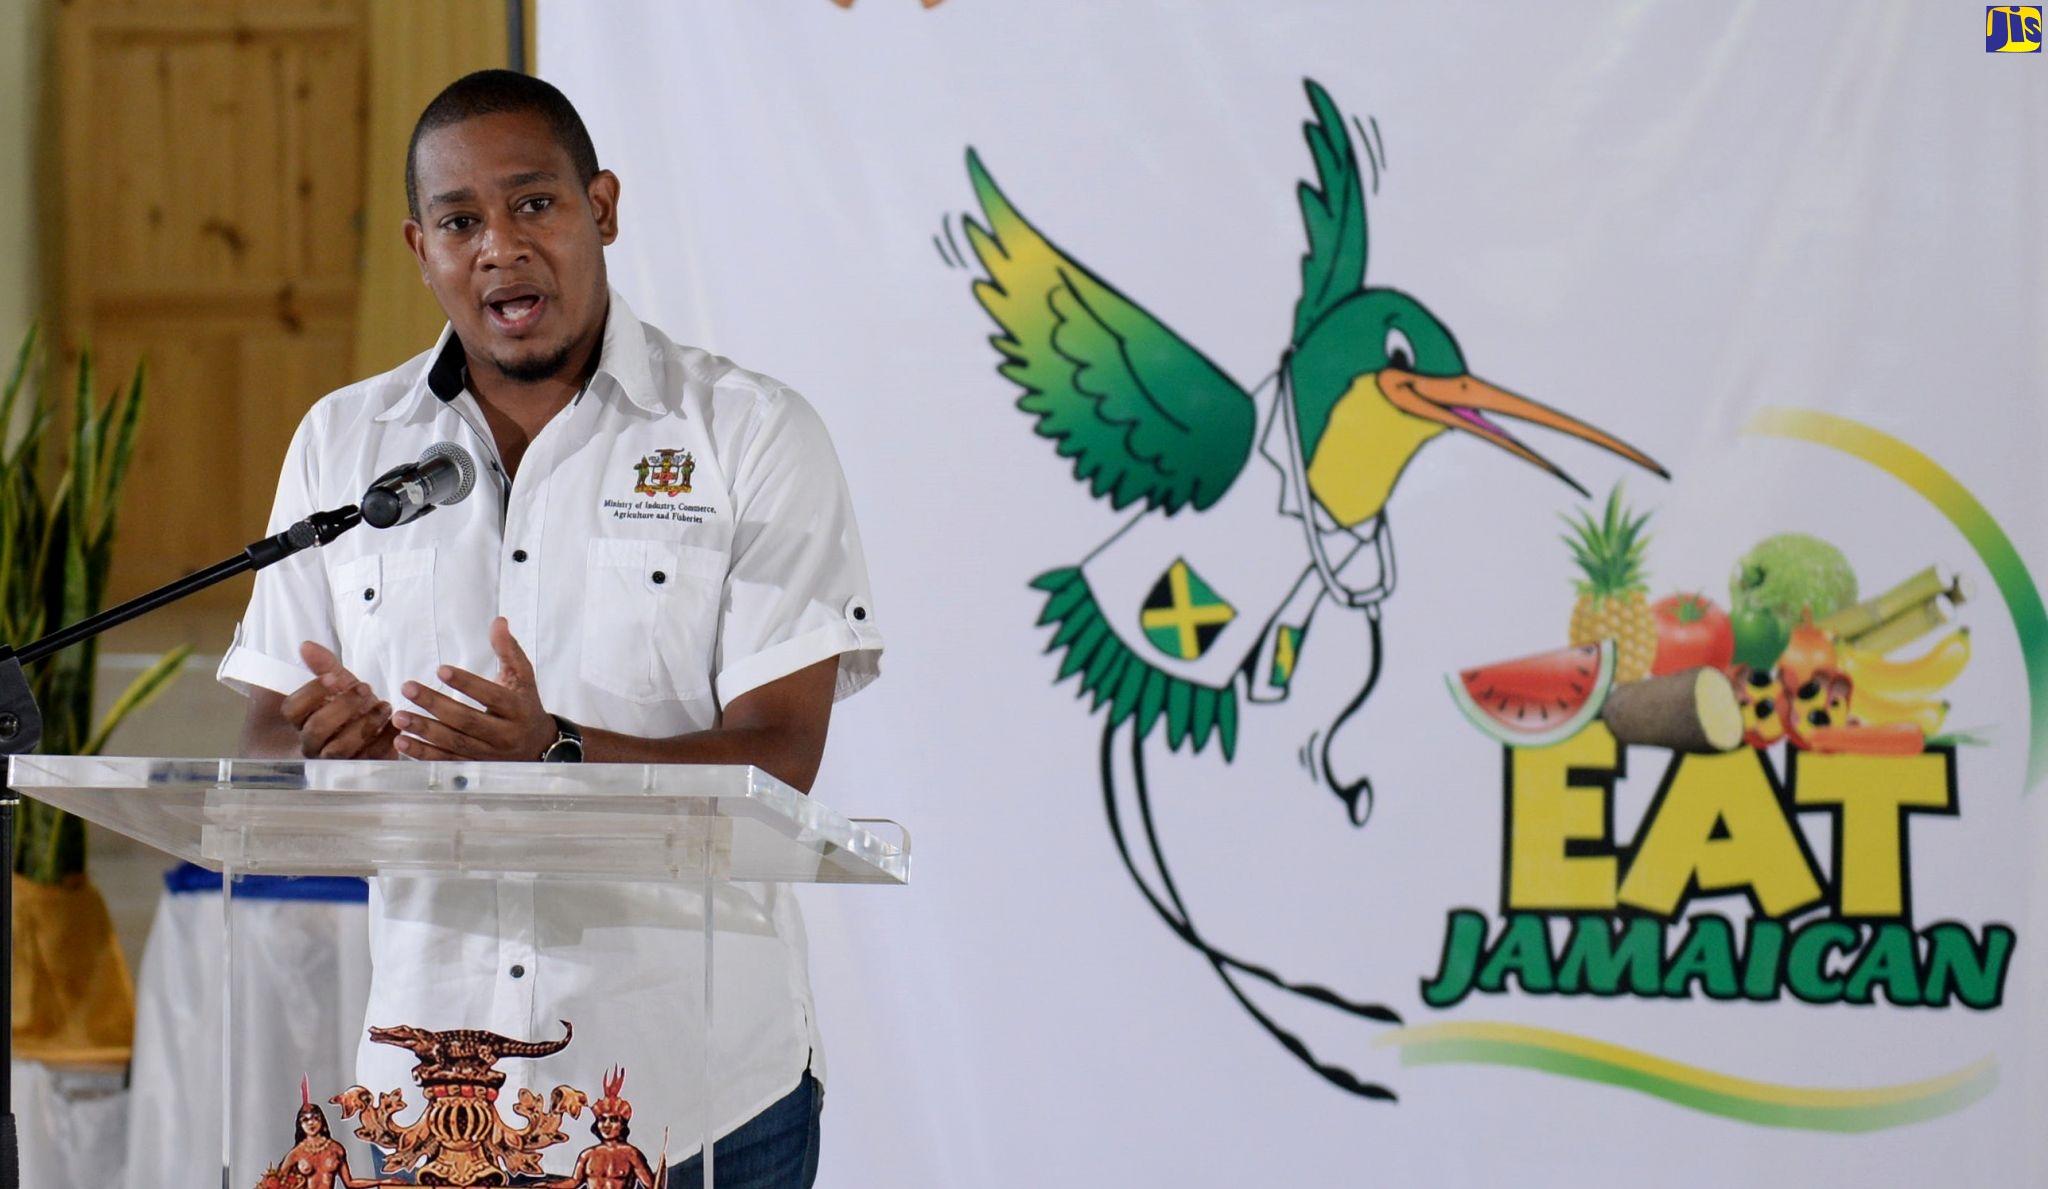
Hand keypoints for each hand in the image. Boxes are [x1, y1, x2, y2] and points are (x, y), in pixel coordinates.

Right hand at [283, 642, 398, 758]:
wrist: (377, 729)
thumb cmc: (352, 705)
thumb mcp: (342, 684)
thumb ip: (325, 666)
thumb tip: (307, 646)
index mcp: (302, 721)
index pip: (292, 709)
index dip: (311, 692)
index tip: (334, 677)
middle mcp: (313, 744)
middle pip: (315, 730)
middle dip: (342, 707)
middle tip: (365, 689)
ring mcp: (336, 760)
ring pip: (340, 748)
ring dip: (365, 724)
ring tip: (385, 706)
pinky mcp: (361, 769)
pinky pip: (370, 759)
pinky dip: (385, 740)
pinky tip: (396, 723)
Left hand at [391, 617, 556, 760]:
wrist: (537, 746)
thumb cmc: (524, 705)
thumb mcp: (523, 677)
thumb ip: (508, 650)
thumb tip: (498, 622)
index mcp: (518, 709)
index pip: (491, 696)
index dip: (467, 684)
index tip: (440, 670)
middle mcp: (504, 735)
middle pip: (467, 721)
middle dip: (436, 705)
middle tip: (408, 688)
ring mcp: (488, 754)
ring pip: (454, 743)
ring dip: (424, 731)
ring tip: (399, 716)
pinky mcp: (474, 767)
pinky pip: (446, 761)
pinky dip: (423, 754)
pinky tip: (402, 742)